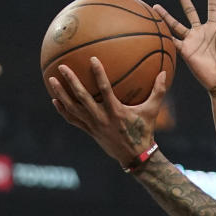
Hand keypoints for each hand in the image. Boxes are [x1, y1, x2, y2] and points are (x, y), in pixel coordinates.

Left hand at [49, 57, 166, 167]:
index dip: (98, 74)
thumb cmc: (144, 131)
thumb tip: (165, 72)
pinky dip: (63, 110)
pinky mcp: (89, 132)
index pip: (105, 89)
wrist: (136, 157)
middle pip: (82, 98)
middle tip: (62, 67)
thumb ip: (158, 91)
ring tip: (51, 80)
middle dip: (71, 82)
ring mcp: (93, 126)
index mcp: (116, 111)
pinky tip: (55, 100)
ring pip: (73, 109)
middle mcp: (102, 118)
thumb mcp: (152, 111)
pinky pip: (73, 120)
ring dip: (61, 94)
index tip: (92, 59)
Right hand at [154, 0, 215, 93]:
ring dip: (165, 16)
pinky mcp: (184, 51)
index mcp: (214, 28)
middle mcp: (201, 32)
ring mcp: (192, 41)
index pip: (212, 8)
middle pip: (190, 11)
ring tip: (154, 6)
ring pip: (175, 24)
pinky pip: (172, 40)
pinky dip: (163, 34)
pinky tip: (154, 27)